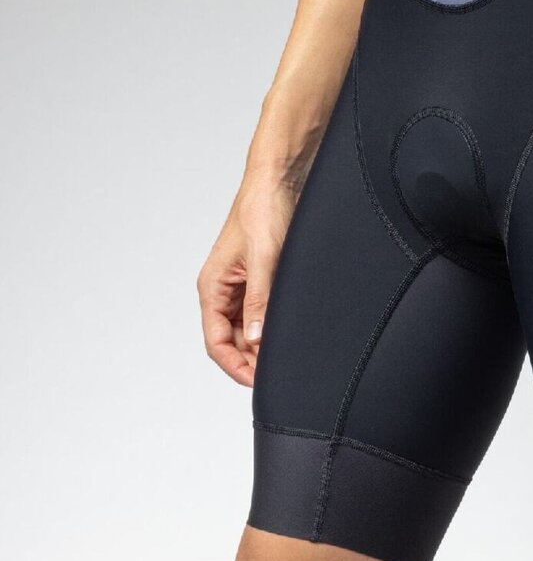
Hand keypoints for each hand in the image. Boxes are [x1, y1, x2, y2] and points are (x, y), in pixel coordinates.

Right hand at [197, 180, 297, 385]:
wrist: (279, 179)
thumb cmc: (264, 209)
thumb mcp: (264, 258)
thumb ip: (260, 300)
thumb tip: (257, 339)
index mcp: (214, 287)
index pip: (216, 342)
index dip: (235, 366)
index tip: (259, 381)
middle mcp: (224, 290)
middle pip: (232, 341)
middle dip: (252, 360)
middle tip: (281, 371)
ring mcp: (242, 285)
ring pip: (248, 330)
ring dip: (263, 344)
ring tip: (287, 354)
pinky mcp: (260, 278)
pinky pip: (262, 313)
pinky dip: (273, 326)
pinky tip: (290, 331)